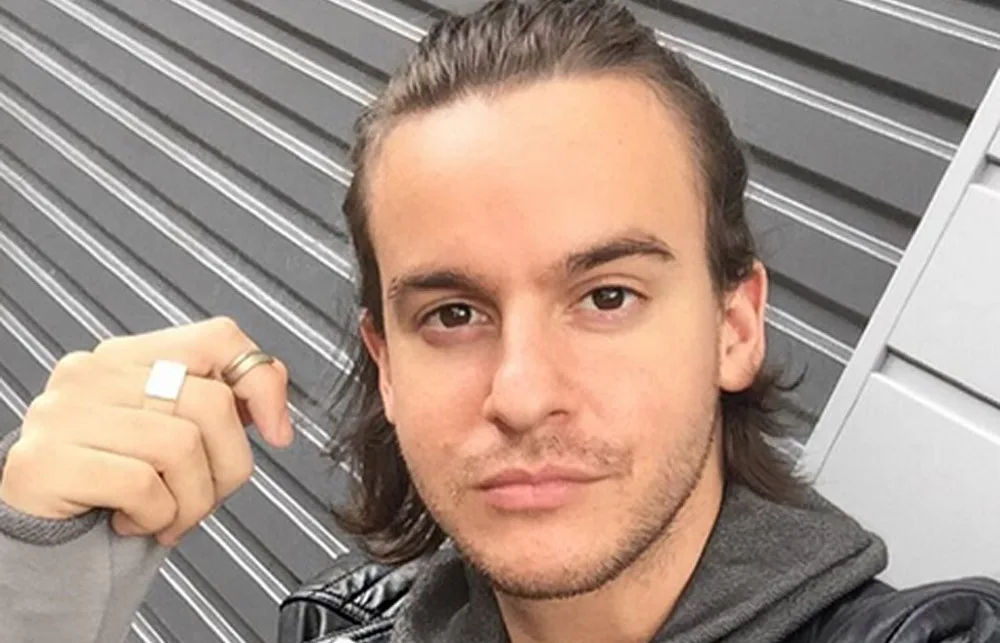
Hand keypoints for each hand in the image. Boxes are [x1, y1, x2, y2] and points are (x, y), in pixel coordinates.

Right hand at [0, 316, 293, 545]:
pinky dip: (155, 517)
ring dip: (192, 502)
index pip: (218, 338)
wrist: (44, 532)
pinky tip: (131, 521)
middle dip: (229, 467)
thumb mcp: (174, 434)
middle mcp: (93, 372)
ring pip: (182, 447)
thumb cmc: (116, 481)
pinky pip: (142, 486)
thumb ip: (220, 404)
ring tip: (168, 515)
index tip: (276, 431)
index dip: (261, 384)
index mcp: (129, 357)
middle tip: (206, 498)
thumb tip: (272, 399)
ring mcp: (65, 411)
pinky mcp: (46, 459)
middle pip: (212, 403)